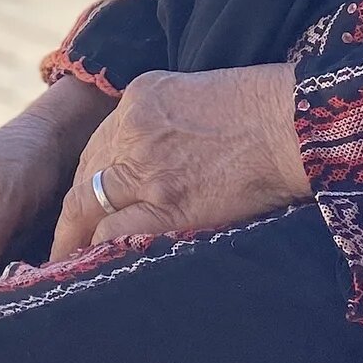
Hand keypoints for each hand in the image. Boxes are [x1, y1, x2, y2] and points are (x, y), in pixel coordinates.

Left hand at [49, 63, 309, 257]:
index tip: (87, 207)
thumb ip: (169, 120)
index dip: (92, 182)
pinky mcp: (167, 203)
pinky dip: (100, 250)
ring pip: (88, 205)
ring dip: (75, 238)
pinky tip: (92, 269)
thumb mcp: (201, 93)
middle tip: (66, 244)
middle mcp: (133, 128)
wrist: (296, 124)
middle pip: (87, 176)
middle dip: (74, 213)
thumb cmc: (266, 111)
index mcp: (141, 98)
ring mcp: (146, 166)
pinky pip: (115, 232)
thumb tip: (162, 159)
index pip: (99, 147)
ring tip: (67, 265)